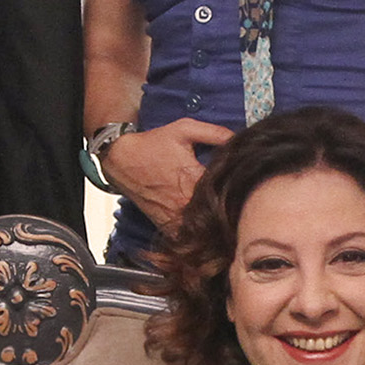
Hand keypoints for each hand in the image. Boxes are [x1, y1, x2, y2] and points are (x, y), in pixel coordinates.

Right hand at [100, 118, 232, 230]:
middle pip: (218, 213)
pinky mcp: (166, 224)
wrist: (121, 159)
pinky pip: (186, 236)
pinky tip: (203, 224)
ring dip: (213, 223)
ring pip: (203, 229)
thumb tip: (239, 139)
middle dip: (228, 207)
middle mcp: (186, 202)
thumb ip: (215, 133)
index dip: (238, 187)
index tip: (242, 182)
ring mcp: (175, 216)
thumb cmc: (153, 143)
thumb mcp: (185, 129)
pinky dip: (195, 233)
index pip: (227, 189)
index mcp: (195, 179)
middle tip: (236, 200)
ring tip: (221, 213)